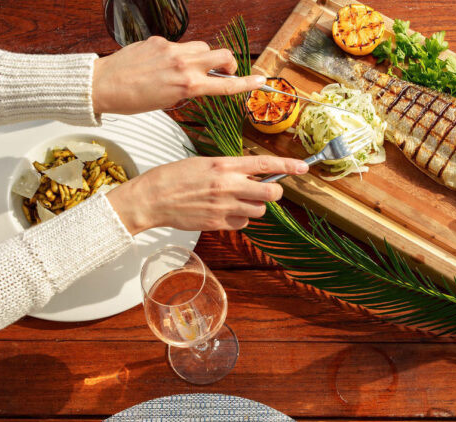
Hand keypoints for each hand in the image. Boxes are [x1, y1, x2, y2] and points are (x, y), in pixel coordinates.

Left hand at [91, 37, 266, 113]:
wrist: (103, 85)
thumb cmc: (133, 100)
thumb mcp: (168, 102)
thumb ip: (190, 89)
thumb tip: (202, 82)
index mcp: (187, 85)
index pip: (225, 84)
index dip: (246, 83)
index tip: (260, 81)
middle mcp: (183, 64)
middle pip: (222, 55)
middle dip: (227, 64)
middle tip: (221, 72)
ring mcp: (171, 49)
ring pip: (202, 47)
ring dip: (203, 57)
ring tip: (189, 69)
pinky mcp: (159, 40)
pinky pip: (179, 45)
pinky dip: (179, 54)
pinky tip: (163, 64)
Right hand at [107, 155, 308, 234]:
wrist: (152, 198)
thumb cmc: (174, 177)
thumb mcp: (204, 163)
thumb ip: (230, 169)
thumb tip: (252, 174)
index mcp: (224, 165)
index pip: (264, 163)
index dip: (288, 165)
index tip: (304, 167)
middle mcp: (228, 185)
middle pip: (272, 192)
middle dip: (273, 192)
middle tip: (265, 190)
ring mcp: (224, 206)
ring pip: (259, 211)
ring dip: (254, 207)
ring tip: (236, 201)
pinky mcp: (218, 223)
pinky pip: (242, 223)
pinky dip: (239, 219)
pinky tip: (223, 212)